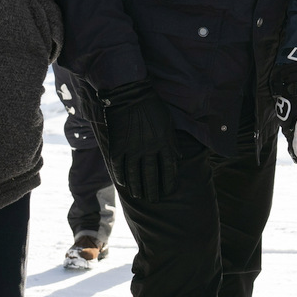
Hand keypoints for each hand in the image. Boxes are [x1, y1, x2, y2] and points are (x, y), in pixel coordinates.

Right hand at [96, 80, 180, 202]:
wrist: (131, 95)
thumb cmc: (153, 108)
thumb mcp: (169, 124)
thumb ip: (173, 143)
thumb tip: (179, 157)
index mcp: (164, 144)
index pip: (169, 169)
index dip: (169, 182)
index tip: (169, 191)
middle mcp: (149, 149)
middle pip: (151, 175)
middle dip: (153, 190)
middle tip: (154, 200)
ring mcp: (132, 149)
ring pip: (134, 174)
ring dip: (136, 187)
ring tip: (138, 195)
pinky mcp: (117, 146)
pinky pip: (118, 166)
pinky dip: (120, 176)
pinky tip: (123, 183)